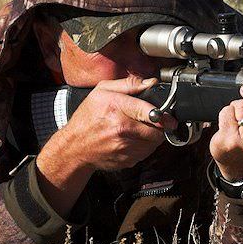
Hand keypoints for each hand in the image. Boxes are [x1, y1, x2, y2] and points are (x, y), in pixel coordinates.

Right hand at [34, 76, 176, 215]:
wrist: (74, 147)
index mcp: (116, 108)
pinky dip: (144, 147)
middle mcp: (121, 129)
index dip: (162, 114)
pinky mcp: (126, 160)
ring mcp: (124, 147)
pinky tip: (133, 140)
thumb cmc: (87, 117)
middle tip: (155, 122)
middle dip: (159, 126)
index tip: (167, 116)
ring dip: (153, 137)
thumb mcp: (101, 91)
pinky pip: (145, 153)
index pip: (149, 112)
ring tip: (141, 130)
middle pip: (156, 130)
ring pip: (154, 143)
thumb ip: (128, 84)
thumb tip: (150, 82)